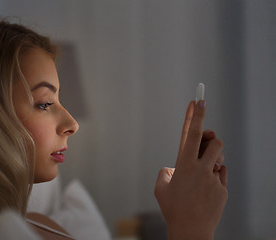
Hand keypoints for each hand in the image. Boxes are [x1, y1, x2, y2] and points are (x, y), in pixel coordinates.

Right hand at [154, 101, 227, 239]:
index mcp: (184, 165)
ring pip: (220, 158)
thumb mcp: (160, 187)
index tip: (200, 100)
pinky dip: (214, 178)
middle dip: (212, 140)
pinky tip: (206, 190)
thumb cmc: (172, 208)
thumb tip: (174, 168)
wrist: (191, 231)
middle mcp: (201, 169)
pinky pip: (221, 176)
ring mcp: (214, 179)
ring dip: (213, 159)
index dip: (196, 116)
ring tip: (203, 172)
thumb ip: (166, 171)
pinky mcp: (222, 189)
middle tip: (205, 146)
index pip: (191, 134)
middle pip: (215, 142)